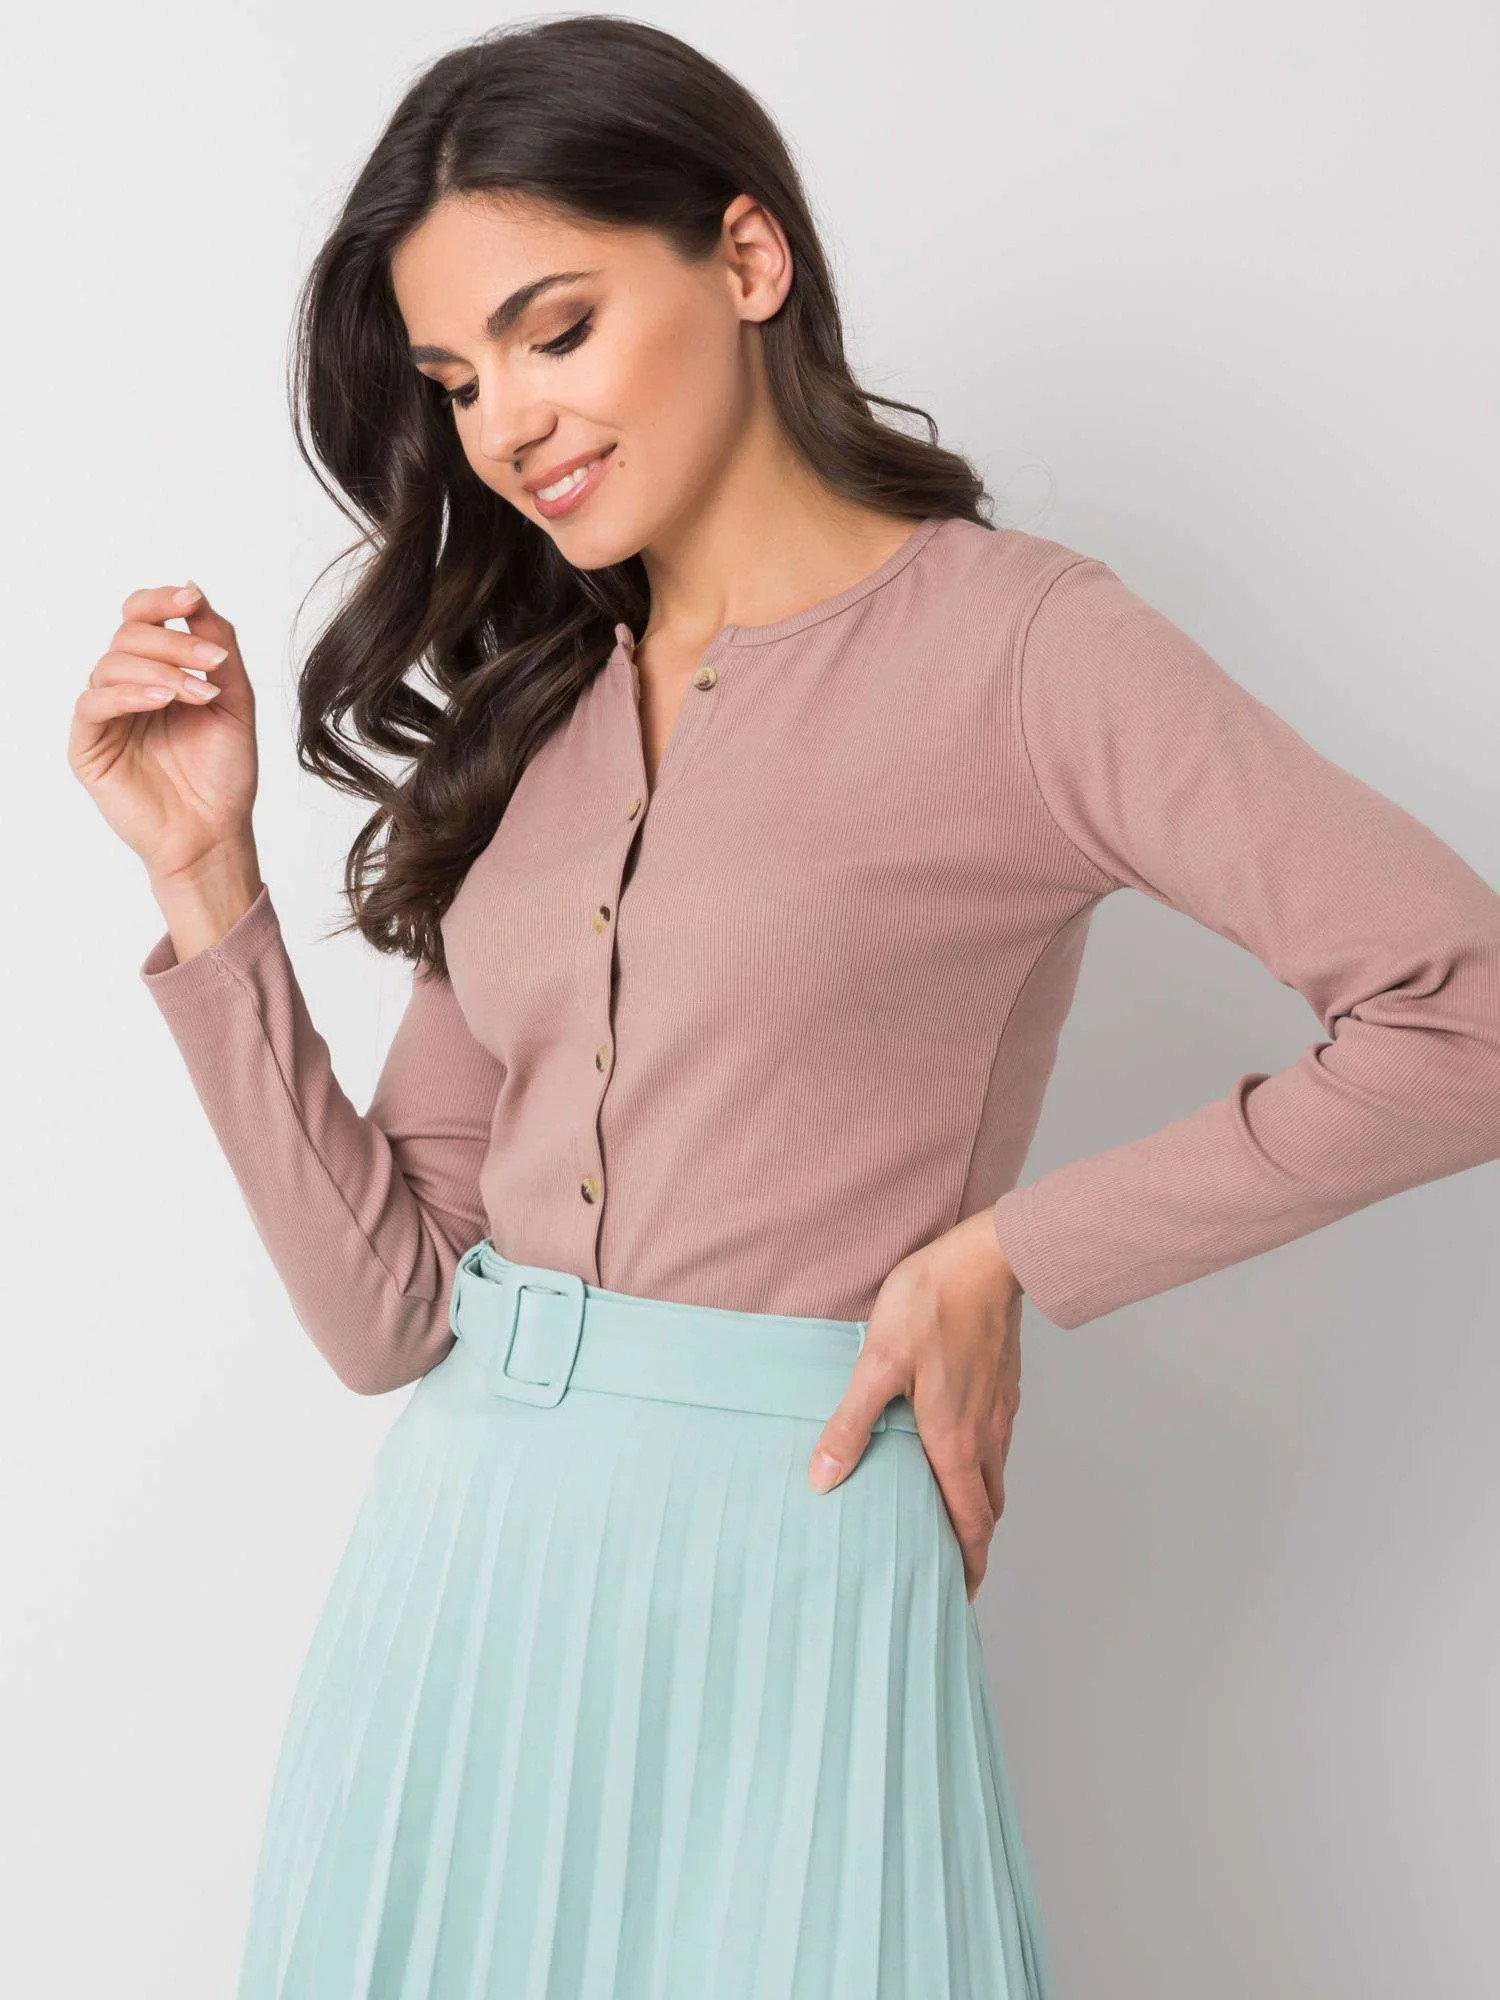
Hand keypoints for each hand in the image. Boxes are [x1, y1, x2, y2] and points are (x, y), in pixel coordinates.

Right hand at [68, 580, 258, 886]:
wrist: (215, 834)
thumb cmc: (224, 775)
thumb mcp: (234, 701)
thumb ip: (218, 646)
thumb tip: (196, 593)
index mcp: (158, 673)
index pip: (142, 618)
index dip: (161, 601)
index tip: (192, 597)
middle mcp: (127, 688)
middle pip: (128, 634)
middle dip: (174, 641)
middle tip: (213, 663)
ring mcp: (106, 716)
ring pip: (111, 663)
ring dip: (160, 670)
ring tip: (198, 694)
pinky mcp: (88, 745)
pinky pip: (93, 704)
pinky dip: (128, 693)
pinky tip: (162, 700)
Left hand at [807, 1209, 1023, 1602]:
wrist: (989, 1259)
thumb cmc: (931, 1304)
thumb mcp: (878, 1363)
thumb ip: (851, 1424)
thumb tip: (823, 1481)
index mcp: (954, 1441)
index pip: (969, 1523)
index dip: (967, 1566)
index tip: (960, 1598)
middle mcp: (985, 1435)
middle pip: (988, 1510)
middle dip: (973, 1548)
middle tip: (954, 1574)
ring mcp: (999, 1411)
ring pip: (995, 1477)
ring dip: (979, 1509)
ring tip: (954, 1524)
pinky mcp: (1005, 1387)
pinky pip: (998, 1445)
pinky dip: (984, 1470)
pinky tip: (961, 1456)